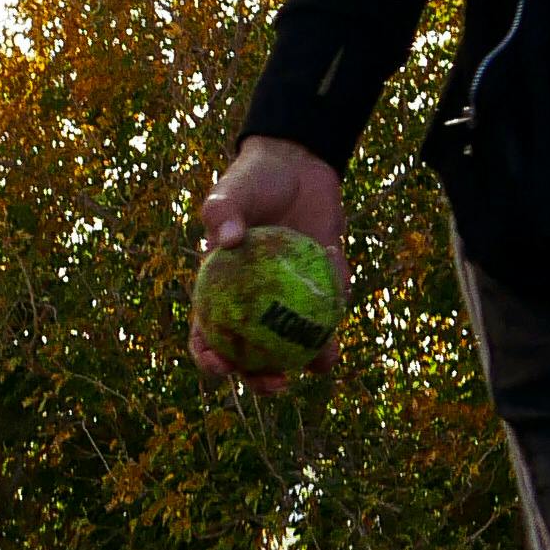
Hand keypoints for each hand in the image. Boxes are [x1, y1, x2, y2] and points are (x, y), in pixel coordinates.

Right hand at [193, 140, 345, 393]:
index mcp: (220, 292)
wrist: (298, 166)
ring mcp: (289, 299)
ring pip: (297, 343)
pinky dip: (336, 310)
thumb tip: (225, 240)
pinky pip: (330, 308)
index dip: (210, 359)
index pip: (207, 335)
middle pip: (253, 355)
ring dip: (309, 360)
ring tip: (323, 363)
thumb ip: (222, 213)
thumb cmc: (252, 180)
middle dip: (262, 379)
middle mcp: (254, 304)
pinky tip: (342, 304)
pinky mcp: (321, 287)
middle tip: (276, 383)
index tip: (221, 368)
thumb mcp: (229, 191)